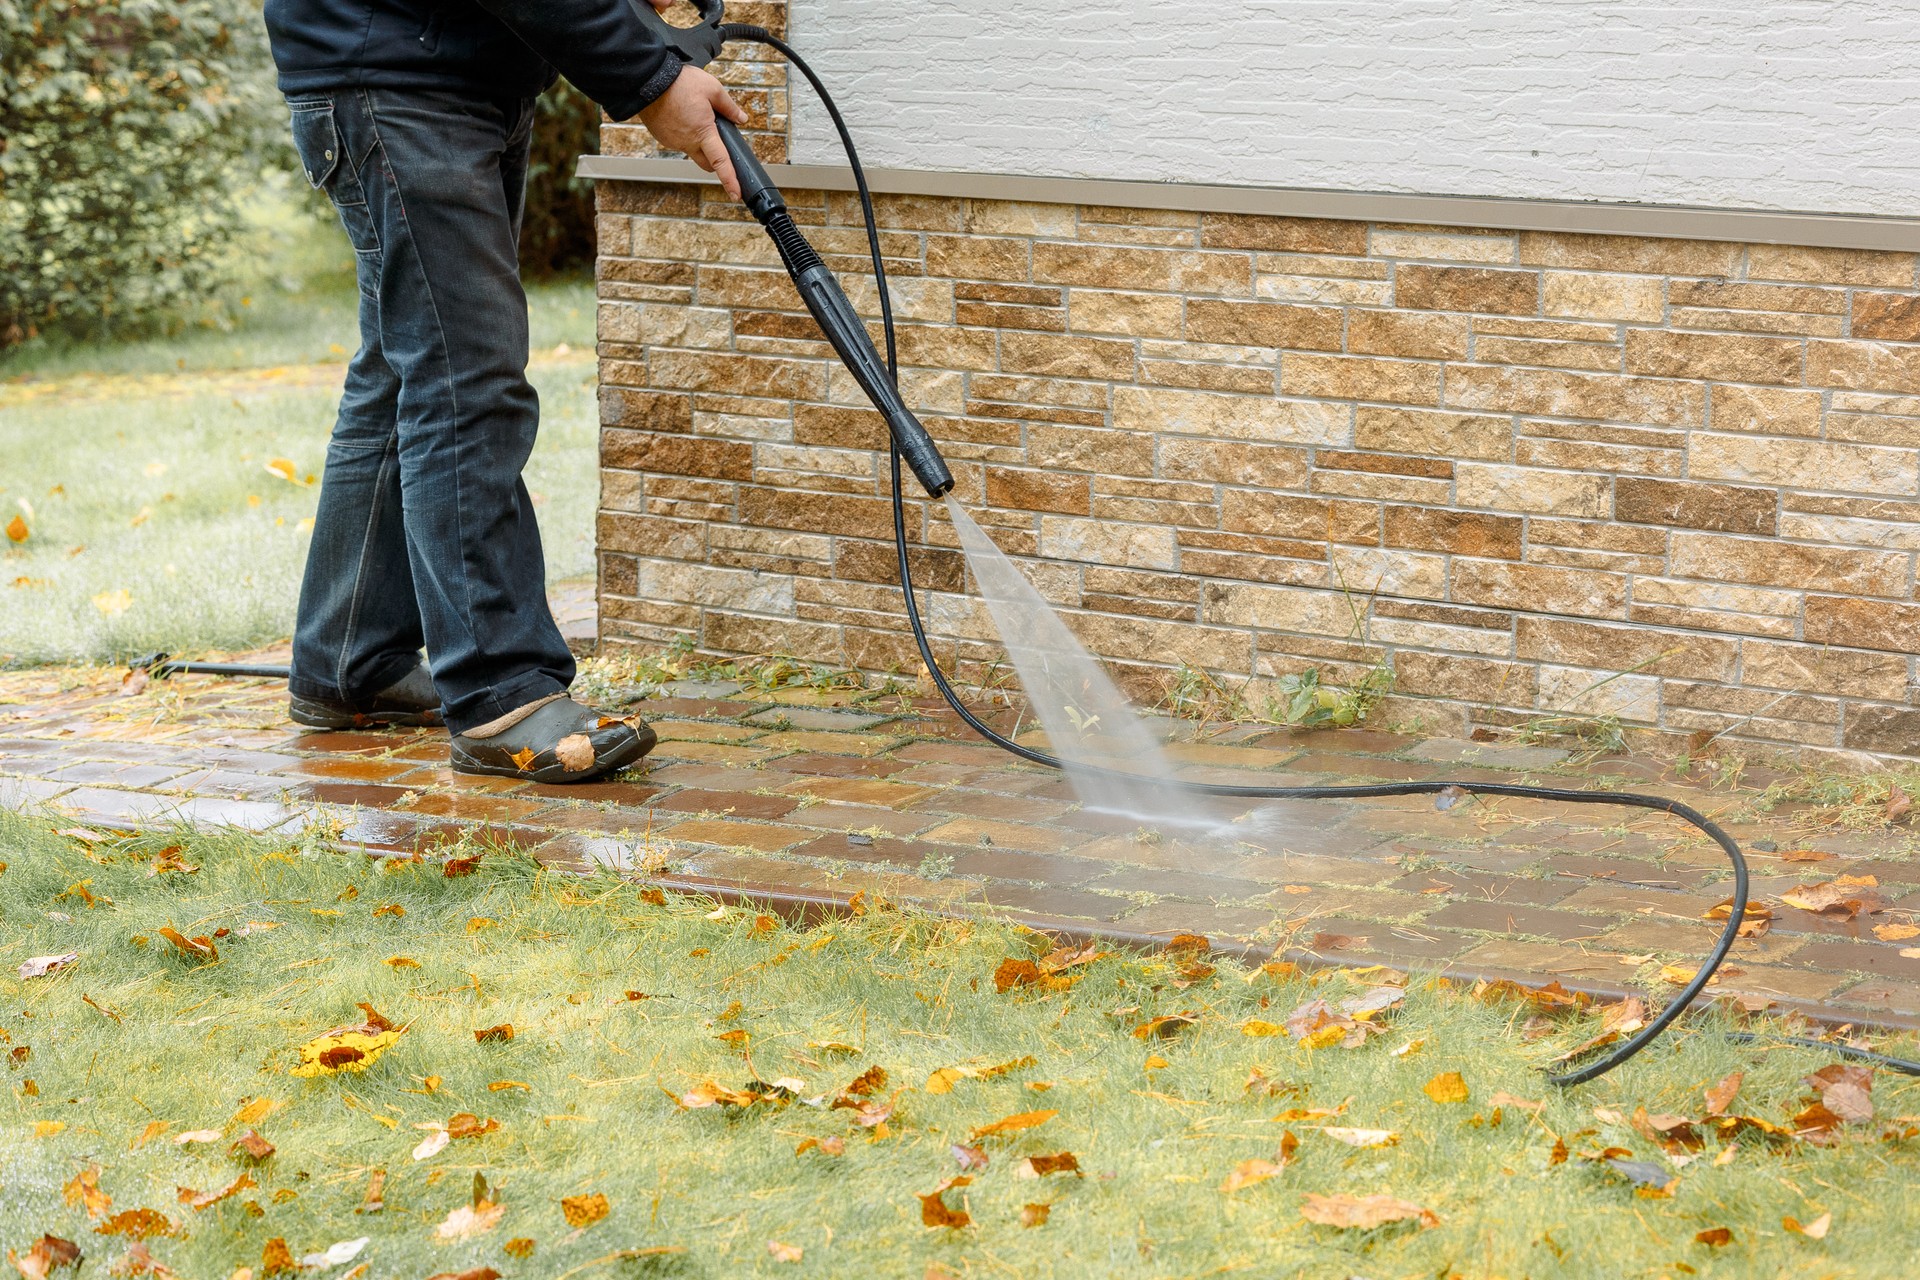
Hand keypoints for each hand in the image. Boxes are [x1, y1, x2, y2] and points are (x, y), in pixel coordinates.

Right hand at [638, 63, 748, 199]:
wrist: (648, 79)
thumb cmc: (679, 83)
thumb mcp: (712, 89)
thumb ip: (729, 107)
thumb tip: (741, 118)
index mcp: (703, 132)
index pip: (720, 162)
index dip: (730, 180)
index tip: (735, 194)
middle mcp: (687, 142)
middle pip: (707, 163)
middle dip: (716, 160)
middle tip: (719, 143)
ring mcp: (673, 141)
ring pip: (692, 150)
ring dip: (698, 142)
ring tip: (694, 116)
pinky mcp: (662, 137)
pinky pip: (678, 141)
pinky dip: (684, 134)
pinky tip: (682, 116)